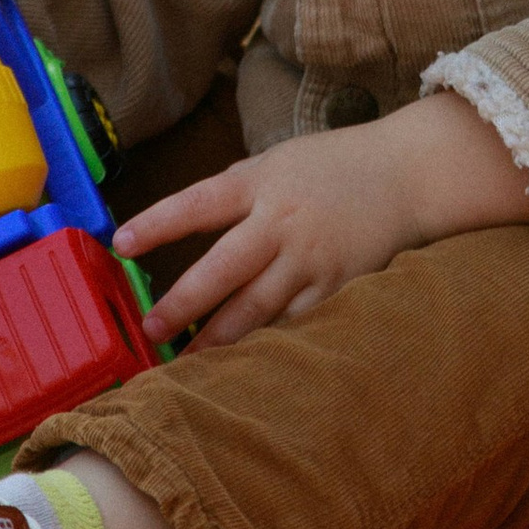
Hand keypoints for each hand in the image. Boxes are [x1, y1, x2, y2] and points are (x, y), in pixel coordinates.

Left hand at [116, 92, 528, 352]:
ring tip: (184, 364)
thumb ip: (235, 190)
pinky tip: (243, 368)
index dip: (159, 223)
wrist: (407, 173)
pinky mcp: (337, 285)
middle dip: (182, 302)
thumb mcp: (278, 161)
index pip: (199, 203)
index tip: (121, 243)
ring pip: (255, 307)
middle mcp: (282, 221)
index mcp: (262, 183)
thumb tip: (185, 218)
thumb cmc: (334, 165)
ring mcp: (311, 257)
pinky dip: (267, 345)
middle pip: (223, 268)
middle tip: (150, 329)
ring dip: (216, 339)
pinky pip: (294, 322)